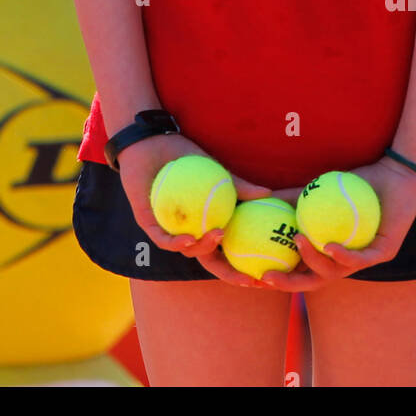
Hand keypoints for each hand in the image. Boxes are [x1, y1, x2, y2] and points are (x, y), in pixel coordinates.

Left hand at [117, 135, 272, 282]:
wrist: (151, 141)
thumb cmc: (184, 156)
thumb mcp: (215, 170)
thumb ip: (237, 184)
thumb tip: (268, 194)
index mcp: (204, 223)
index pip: (226, 250)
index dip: (242, 266)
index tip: (262, 275)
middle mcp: (187, 230)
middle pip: (209, 260)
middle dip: (228, 273)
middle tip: (247, 275)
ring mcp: (167, 229)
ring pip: (186, 250)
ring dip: (202, 248)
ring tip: (217, 238)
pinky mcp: (147, 223)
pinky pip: (162, 238)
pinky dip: (176, 241)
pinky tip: (189, 238)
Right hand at [254, 156, 415, 292]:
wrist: (394, 174)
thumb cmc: (356, 183)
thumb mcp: (318, 189)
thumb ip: (293, 197)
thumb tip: (259, 197)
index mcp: (329, 252)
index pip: (299, 269)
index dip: (277, 275)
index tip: (250, 271)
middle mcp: (345, 260)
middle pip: (313, 281)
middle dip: (289, 283)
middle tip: (267, 276)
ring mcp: (364, 259)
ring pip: (334, 272)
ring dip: (313, 260)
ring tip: (297, 242)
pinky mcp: (382, 253)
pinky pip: (360, 259)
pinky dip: (343, 254)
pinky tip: (330, 245)